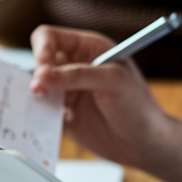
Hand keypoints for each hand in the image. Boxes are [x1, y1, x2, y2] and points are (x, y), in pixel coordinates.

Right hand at [28, 25, 181, 181]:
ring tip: (63, 110)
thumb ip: (76, 75)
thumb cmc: (139, 107)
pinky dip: (47, 116)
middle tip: (43, 92)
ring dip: (43, 99)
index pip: (49, 37)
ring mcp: (67, 91)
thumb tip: (41, 76)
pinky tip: (69, 121)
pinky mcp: (62, 114)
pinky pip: (41, 111)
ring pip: (36, 88)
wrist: (145, 144)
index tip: (43, 70)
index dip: (41, 51)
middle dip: (38, 77)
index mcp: (88, 47)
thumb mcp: (112, 81)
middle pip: (38, 62)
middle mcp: (74, 67)